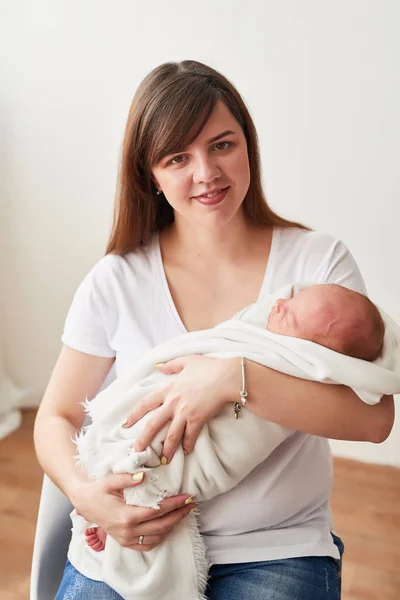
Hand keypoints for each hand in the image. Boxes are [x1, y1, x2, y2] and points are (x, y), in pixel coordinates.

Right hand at [71, 473, 195, 550]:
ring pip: (156, 537)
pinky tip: (168, 526)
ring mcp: (126, 539)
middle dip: (179, 514)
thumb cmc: (97, 489)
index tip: (187, 497)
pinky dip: (160, 537)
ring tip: (183, 512)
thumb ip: (127, 478)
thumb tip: (143, 475)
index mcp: (125, 516)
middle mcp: (127, 531)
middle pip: (161, 525)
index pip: (157, 511)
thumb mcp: (110, 481)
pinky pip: (147, 545)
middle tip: (191, 504)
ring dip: (172, 525)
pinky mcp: (125, 543)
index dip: (174, 504)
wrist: (84, 502)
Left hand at [123, 355, 238, 461]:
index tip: (126, 423)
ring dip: (166, 449)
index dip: (134, 414)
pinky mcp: (198, 420)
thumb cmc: (209, 367)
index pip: (146, 403)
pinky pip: (190, 436)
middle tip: (136, 451)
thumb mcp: (187, 361)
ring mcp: (185, 413)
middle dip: (143, 440)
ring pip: (171, 435)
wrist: (226, 377)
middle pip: (153, 424)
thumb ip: (171, 365)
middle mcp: (173, 403)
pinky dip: (188, 445)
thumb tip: (158, 366)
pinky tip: (187, 451)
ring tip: (163, 460)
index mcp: (169, 389)